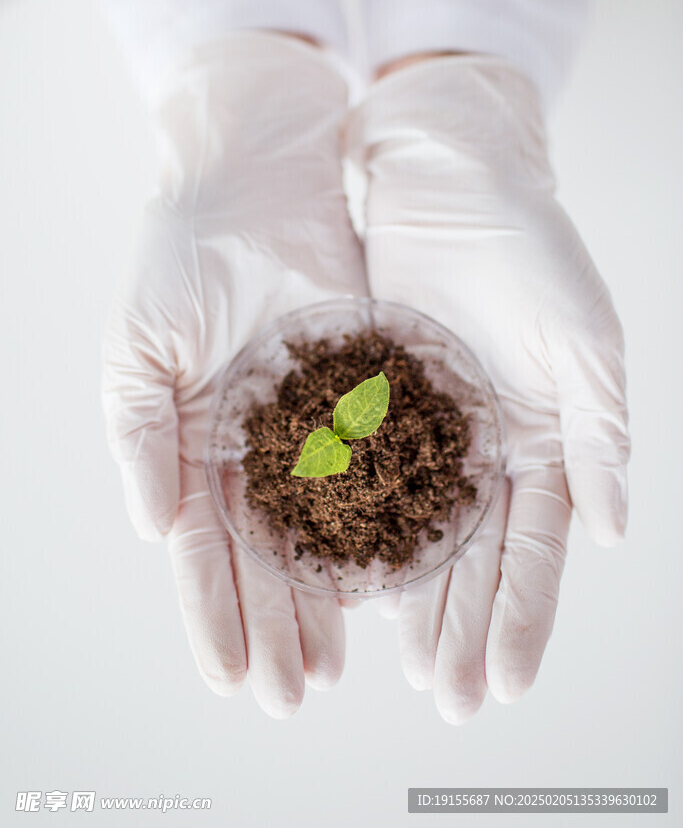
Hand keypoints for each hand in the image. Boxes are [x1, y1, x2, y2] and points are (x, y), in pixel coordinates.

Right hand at [102, 32, 367, 716]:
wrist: (255, 178)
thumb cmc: (180, 253)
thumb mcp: (140, 347)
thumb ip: (140, 437)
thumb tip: (154, 529)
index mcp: (193, 439)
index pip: (204, 542)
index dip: (213, 611)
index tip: (229, 677)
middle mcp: (255, 442)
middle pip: (266, 550)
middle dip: (276, 622)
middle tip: (295, 694)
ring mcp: (312, 420)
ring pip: (323, 524)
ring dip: (326, 593)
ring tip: (339, 661)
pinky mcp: (364, 388)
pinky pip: (375, 465)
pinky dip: (381, 519)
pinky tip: (388, 574)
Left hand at [347, 56, 628, 722]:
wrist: (450, 175)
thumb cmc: (531, 246)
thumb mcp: (581, 336)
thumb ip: (598, 433)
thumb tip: (613, 531)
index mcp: (543, 436)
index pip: (536, 545)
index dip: (525, 614)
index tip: (507, 683)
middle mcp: (485, 442)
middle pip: (476, 553)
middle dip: (467, 625)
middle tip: (451, 699)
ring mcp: (427, 424)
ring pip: (419, 528)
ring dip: (415, 597)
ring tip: (407, 665)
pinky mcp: (371, 395)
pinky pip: (363, 475)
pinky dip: (357, 527)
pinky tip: (349, 578)